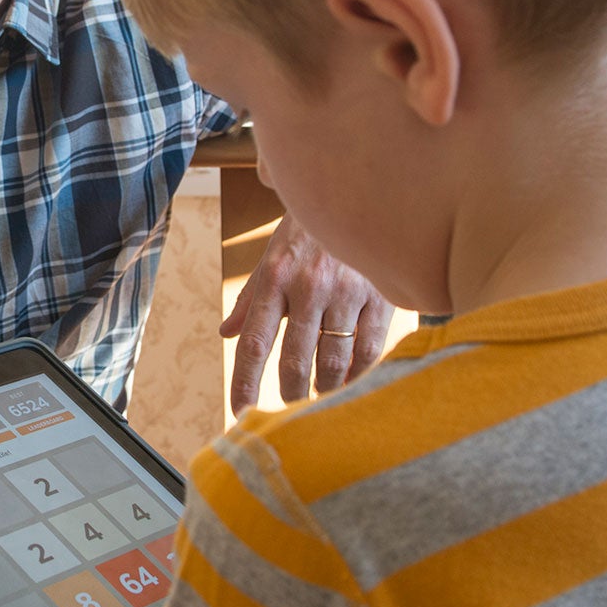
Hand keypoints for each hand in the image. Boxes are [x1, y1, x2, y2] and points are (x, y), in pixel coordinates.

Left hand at [224, 213, 392, 410]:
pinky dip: (357, 373)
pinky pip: (369, 350)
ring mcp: (347, 292)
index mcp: (275, 279)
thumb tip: (226, 333)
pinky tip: (350, 377)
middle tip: (289, 403)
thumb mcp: (271, 260)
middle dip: (290, 392)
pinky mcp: (380, 296)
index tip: (241, 413)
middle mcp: (309, 287)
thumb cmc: (306, 234)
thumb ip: (251, 299)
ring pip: (333, 361)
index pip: (254, 342)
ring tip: (319, 393)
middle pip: (295, 360)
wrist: (354, 193)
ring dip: (324, 387)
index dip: (245, 382)